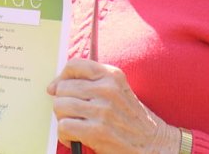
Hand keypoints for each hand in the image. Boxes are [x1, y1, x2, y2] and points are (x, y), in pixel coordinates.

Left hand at [47, 59, 179, 153]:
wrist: (155, 144)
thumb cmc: (130, 117)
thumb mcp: (117, 90)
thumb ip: (90, 82)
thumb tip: (53, 87)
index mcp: (112, 75)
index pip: (74, 65)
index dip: (61, 77)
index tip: (58, 88)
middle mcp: (107, 89)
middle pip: (63, 88)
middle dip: (63, 102)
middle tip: (74, 113)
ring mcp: (103, 110)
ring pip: (60, 106)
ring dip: (63, 119)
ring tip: (75, 125)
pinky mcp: (97, 132)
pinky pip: (63, 126)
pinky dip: (64, 134)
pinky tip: (75, 137)